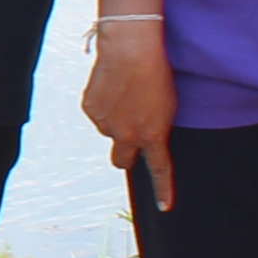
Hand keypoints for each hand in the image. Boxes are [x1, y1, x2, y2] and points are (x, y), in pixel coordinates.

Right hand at [85, 24, 178, 210]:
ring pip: (109, 132)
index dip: (163, 190)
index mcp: (152, 136)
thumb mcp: (167, 104)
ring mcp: (106, 124)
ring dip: (115, 121)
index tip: (164, 207)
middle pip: (122, 161)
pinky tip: (112, 87)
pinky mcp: (90, 109)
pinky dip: (103, 106)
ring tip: (125, 94)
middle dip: (126, 154)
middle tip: (130, 136)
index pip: (159, 171)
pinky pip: (97, 115)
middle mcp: (127, 136)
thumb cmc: (157, 72)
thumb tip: (145, 137)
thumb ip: (157, 127)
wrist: (131, 50)